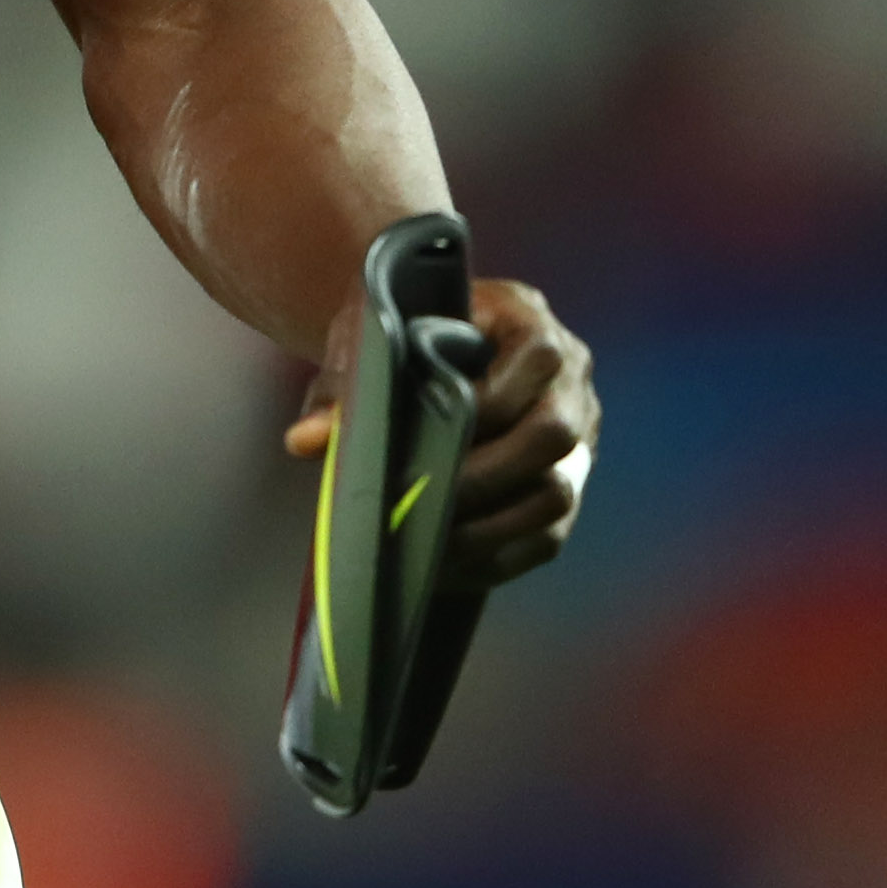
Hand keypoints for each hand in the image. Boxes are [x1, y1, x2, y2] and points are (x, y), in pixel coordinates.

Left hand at [283, 275, 595, 591]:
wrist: (431, 347)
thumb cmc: (403, 334)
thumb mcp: (372, 335)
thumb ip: (343, 383)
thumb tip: (307, 442)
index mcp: (529, 320)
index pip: (532, 365)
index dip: (479, 410)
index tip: (419, 440)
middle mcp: (569, 377)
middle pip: (554, 435)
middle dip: (483, 478)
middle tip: (419, 502)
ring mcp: (579, 436)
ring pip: (557, 495)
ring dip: (490, 529)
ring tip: (426, 546)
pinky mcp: (567, 486)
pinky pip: (547, 536)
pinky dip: (496, 557)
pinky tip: (443, 566)